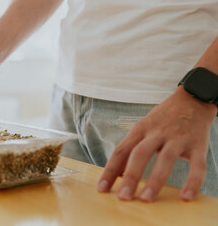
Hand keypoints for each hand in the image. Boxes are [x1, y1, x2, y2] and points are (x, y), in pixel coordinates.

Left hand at [97, 86, 216, 201]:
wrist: (191, 100)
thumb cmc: (162, 119)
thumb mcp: (142, 128)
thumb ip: (131, 149)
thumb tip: (117, 173)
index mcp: (140, 129)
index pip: (120, 151)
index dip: (110, 171)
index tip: (102, 189)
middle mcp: (157, 133)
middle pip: (140, 154)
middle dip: (130, 176)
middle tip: (123, 197)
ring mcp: (177, 138)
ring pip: (165, 159)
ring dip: (155, 181)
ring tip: (146, 199)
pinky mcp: (198, 144)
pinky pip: (197, 165)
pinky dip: (193, 182)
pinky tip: (186, 197)